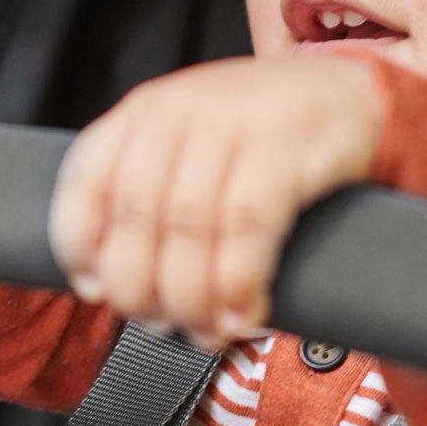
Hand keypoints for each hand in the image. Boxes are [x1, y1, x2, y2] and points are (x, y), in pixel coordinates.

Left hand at [47, 55, 380, 344]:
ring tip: (205, 331)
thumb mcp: (190, 145)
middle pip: (135, 213)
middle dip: (139, 287)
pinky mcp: (286, 144)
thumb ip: (149, 193)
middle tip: (160, 322)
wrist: (348, 94)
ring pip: (188, 225)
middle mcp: (179, 111)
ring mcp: (232, 122)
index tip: (94, 289)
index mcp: (143, 112)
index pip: (85, 178)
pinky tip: (241, 314)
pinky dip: (237, 282)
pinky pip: (248, 224)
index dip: (78, 244)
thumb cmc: (260, 136)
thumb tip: (107, 281)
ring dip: (190, 297)